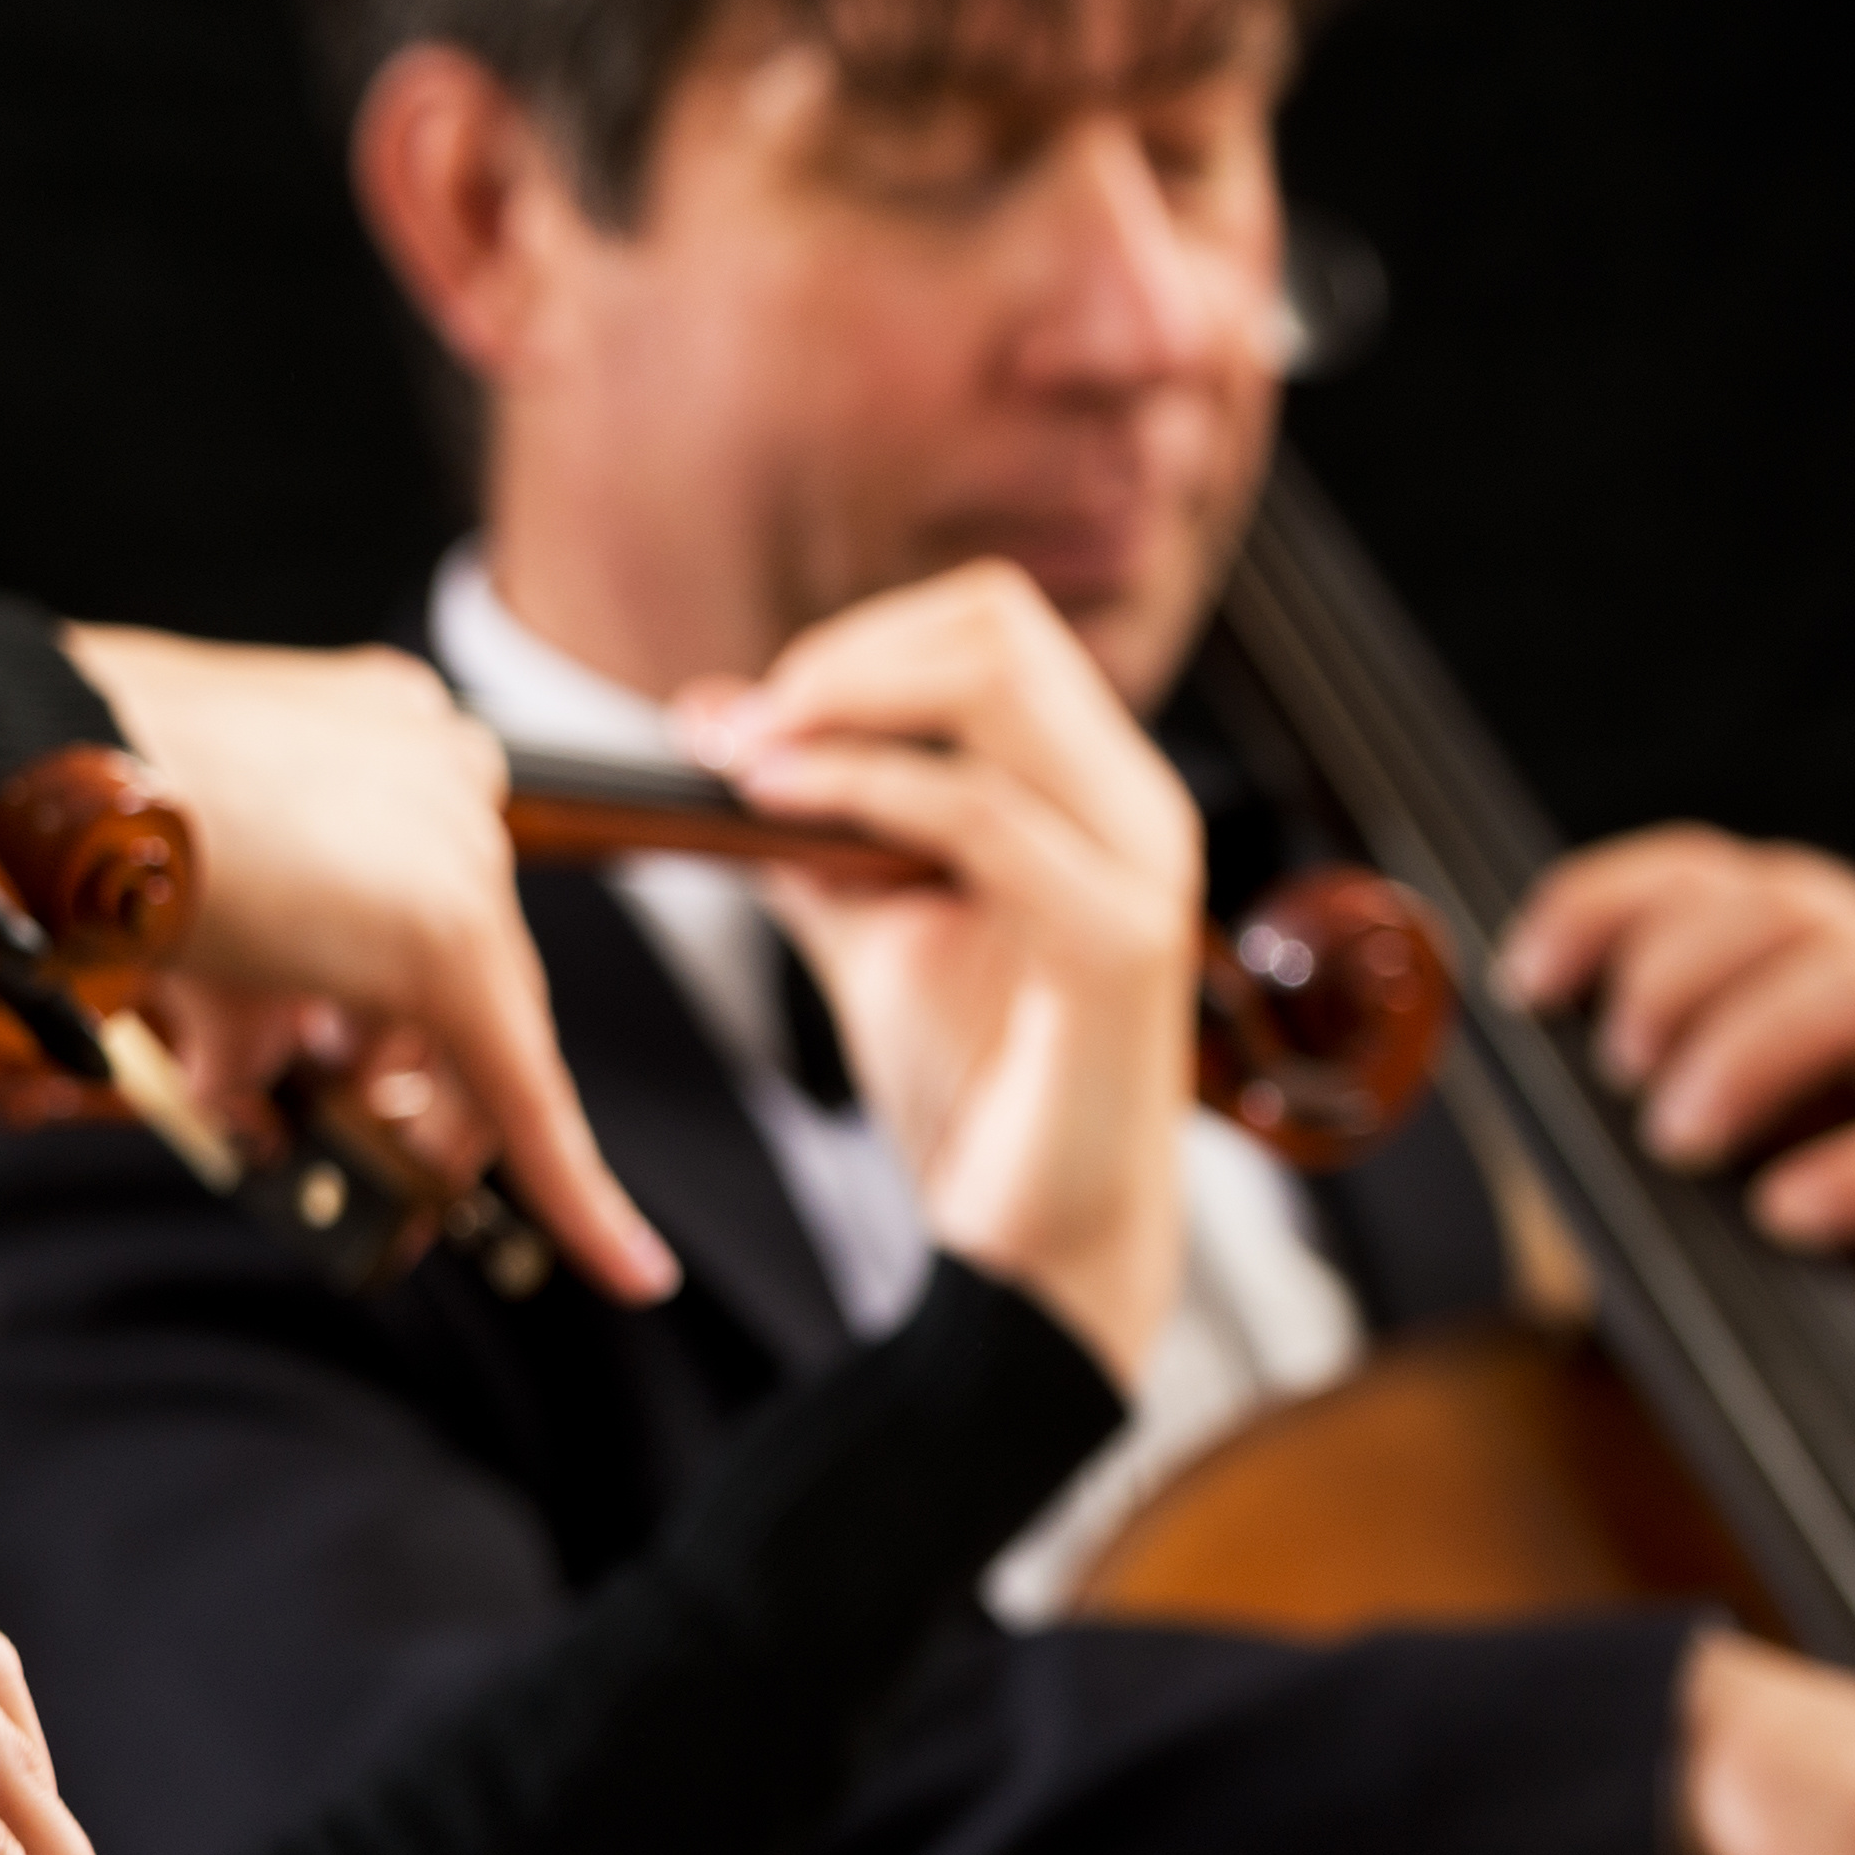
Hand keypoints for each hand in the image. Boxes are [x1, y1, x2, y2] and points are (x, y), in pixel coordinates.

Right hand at [67, 623, 676, 1303]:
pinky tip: (625, 1269)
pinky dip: (573, 1191)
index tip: (369, 1037)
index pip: (423, 877)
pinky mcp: (449, 939)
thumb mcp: (174, 851)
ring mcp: (458, 848)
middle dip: (388, 1048)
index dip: (393, 980)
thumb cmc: (69, 790)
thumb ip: (234, 926)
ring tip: (274, 1098)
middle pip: (453, 957)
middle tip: (322, 1098)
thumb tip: (237, 1054)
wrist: (50, 762)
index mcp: (386, 722)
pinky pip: (522, 1093)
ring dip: (382, 1092)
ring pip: (465, 1023)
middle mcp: (446, 767)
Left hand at [681, 561, 1208, 1385]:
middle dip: (845, 656)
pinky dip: (858, 788)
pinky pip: (980, 814)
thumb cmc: (969, 1073)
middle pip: (1001, 625)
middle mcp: (1135, 803)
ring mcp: (1140, 865)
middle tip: (739, 731)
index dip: (859, 642)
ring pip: (999, 687)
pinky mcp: (1117, 941)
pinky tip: (773, 806)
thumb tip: (714, 719)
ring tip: (740, 762)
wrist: (1033, 1231)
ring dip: (841, 706)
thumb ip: (807, 819)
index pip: (992, 623)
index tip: (751, 712)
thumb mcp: (867, 917)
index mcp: (1091, 786)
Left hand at [1511, 826, 1854, 1252]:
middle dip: (1670, 981)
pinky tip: (1785, 1211)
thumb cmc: (1783, 1188)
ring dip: (1746, 1054)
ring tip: (1680, 1139)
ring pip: (1851, 987)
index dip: (1597, 908)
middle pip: (1774, 907)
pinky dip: (1851, 1170)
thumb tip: (1517, 1020)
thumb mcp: (1700, 1113)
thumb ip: (1633, 1063)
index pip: (1696, 876)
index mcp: (1794, 945)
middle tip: (1620, 1074)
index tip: (1527, 984)